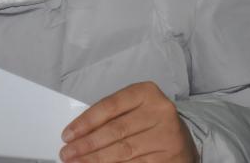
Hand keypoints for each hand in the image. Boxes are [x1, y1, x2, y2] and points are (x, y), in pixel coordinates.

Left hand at [60, 82, 197, 162]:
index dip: (86, 122)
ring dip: (96, 160)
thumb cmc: (149, 121)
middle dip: (87, 144)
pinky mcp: (170, 158)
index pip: (110, 106)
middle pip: (116, 130)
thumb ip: (110, 116)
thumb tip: (78, 134)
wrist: (182, 138)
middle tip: (67, 153)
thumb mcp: (132, 109)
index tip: (68, 135)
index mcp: (146, 92)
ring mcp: (167, 136)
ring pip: (124, 151)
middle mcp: (160, 111)